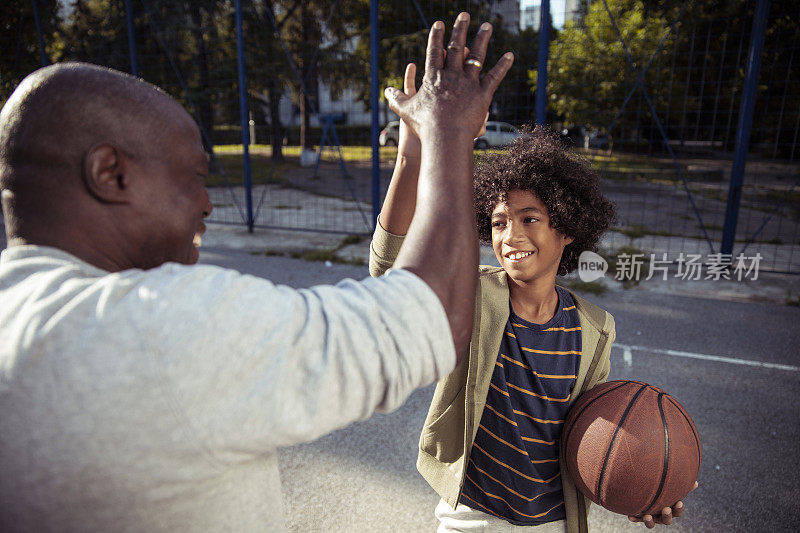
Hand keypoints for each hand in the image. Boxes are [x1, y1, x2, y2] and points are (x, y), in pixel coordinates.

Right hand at [384, 13, 512, 144]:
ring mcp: (468, 83)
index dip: (437, 36)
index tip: (439, 23)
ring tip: (487, 26)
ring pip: (477, 56)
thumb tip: (386, 91)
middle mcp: (452, 75)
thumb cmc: (424, 126)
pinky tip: (510, 55)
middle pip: (456, 47)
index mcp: (434, 77)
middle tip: (464, 15)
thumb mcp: (405, 111)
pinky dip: (503, 66)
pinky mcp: (482, 94)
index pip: (435, 51)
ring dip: (482, 39)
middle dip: (460, 29)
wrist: (445, 137)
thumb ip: (396, 99)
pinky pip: (494, 77)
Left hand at [628, 481, 698, 528]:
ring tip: (647, 516)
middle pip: (667, 520)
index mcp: (671, 509)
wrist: (647, 493)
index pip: (677, 512)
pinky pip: (638, 519)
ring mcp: (651, 517)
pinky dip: (635, 518)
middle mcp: (661, 515)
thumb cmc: (664, 492)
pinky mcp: (640, 516)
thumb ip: (683, 487)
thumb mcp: (672, 489)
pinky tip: (630, 516)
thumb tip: (696, 482)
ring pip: (652, 523)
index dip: (678, 509)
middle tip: (666, 509)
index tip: (678, 502)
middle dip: (667, 516)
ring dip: (650, 521)